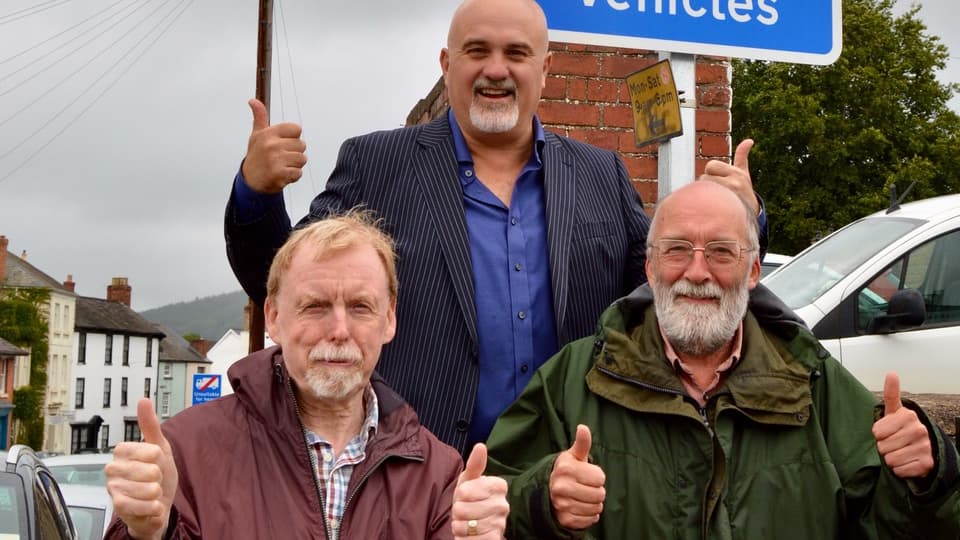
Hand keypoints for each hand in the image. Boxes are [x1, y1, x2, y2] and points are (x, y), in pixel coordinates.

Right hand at [105, 399, 178, 539]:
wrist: (157, 504)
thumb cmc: (158, 475)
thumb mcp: (160, 447)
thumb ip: (150, 425)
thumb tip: (143, 400)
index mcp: (122, 451)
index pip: (148, 450)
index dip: (158, 457)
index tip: (156, 460)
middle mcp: (113, 468)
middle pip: (150, 470)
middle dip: (160, 477)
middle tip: (154, 479)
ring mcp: (114, 488)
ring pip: (148, 489)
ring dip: (157, 493)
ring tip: (151, 493)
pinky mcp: (117, 506)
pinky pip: (142, 506)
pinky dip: (153, 507)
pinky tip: (150, 505)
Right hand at [240, 98, 307, 193]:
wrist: (251, 181)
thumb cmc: (256, 157)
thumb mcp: (257, 135)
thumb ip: (260, 117)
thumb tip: (253, 101)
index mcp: (268, 134)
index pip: (296, 129)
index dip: (292, 137)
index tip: (282, 143)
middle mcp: (271, 145)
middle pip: (302, 145)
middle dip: (294, 152)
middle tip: (281, 157)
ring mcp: (275, 160)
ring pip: (302, 159)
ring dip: (295, 165)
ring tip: (282, 166)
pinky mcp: (279, 174)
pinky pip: (298, 173)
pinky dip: (293, 176)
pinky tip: (283, 174)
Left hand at [452, 444, 508, 538]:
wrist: (475, 526)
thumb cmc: (471, 499)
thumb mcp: (469, 480)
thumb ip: (474, 464)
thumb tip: (481, 446)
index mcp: (499, 486)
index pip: (465, 490)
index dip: (460, 495)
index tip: (466, 495)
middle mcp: (504, 505)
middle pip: (463, 509)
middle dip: (458, 512)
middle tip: (465, 512)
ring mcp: (500, 524)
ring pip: (466, 526)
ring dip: (460, 527)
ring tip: (467, 524)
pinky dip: (464, 539)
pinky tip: (470, 536)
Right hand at [549, 425, 604, 529]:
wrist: (548, 491)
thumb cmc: (567, 471)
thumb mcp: (574, 456)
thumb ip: (582, 443)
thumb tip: (583, 427)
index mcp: (565, 469)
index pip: (600, 478)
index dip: (597, 476)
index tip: (586, 474)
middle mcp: (561, 487)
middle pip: (600, 494)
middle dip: (597, 491)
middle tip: (586, 487)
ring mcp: (562, 504)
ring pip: (596, 508)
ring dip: (594, 504)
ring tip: (583, 497)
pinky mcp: (565, 519)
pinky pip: (590, 520)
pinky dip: (589, 516)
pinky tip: (581, 507)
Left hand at [701, 139, 758, 214]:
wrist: (749, 215)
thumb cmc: (742, 192)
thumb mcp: (743, 174)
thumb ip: (742, 157)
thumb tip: (749, 141)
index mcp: (737, 174)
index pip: (711, 165)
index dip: (711, 172)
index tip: (720, 179)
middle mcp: (734, 184)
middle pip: (704, 177)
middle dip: (707, 182)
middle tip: (718, 190)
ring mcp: (728, 196)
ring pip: (702, 188)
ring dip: (705, 193)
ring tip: (716, 199)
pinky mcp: (723, 208)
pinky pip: (702, 201)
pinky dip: (702, 202)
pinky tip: (710, 205)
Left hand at [873, 372, 933, 478]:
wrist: (924, 448)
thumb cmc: (902, 428)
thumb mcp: (895, 411)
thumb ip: (891, 394)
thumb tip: (892, 373)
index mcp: (908, 416)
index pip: (877, 432)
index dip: (878, 434)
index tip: (887, 431)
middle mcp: (919, 430)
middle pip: (882, 447)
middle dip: (884, 447)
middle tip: (894, 443)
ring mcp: (924, 447)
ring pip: (890, 459)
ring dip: (891, 459)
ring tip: (900, 451)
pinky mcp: (926, 464)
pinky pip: (899, 470)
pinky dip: (899, 469)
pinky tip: (907, 461)